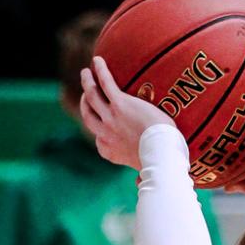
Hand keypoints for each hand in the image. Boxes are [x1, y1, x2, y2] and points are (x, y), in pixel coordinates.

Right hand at [80, 54, 176, 168]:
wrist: (160, 155)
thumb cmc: (158, 164)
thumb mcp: (146, 172)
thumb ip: (141, 177)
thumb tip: (140, 184)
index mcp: (110, 151)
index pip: (99, 142)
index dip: (98, 135)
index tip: (100, 130)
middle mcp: (105, 134)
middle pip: (88, 115)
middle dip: (85, 102)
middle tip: (86, 92)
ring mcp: (110, 118)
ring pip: (91, 96)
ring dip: (87, 83)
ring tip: (86, 74)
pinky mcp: (120, 104)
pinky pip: (106, 84)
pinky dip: (100, 71)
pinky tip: (98, 60)